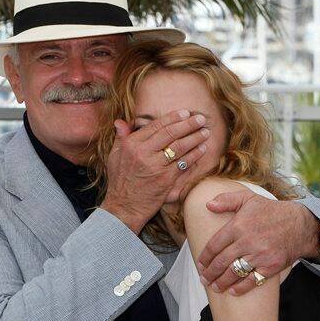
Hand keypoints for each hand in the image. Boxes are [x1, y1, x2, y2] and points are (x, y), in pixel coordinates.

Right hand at [101, 109, 208, 233]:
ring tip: (205, 132)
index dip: (173, 118)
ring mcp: (156, 166)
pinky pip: (184, 164)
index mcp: (131, 144)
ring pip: (180, 147)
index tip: (185, 113)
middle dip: (188, 124)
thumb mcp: (114, 157)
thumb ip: (120, 138)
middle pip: (170, 133)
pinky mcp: (166, 179)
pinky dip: (194, 155)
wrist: (123, 207)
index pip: (156, 126)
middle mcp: (143, 153)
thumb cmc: (120, 181)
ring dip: (195, 138)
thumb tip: (120, 122)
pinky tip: (202, 149)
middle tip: (201, 119)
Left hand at [197, 189, 319, 294]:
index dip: (205, 257)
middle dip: (210, 273)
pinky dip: (241, 288)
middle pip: (222, 261)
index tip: (200, 264)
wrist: (299, 224)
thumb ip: (226, 200)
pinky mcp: (271, 267)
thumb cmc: (270, 211)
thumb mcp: (247, 198)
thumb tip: (208, 205)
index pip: (215, 245)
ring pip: (234, 273)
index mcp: (238, 225)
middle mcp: (247, 241)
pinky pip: (252, 281)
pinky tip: (232, 291)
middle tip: (204, 279)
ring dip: (221, 282)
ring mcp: (259, 255)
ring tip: (214, 287)